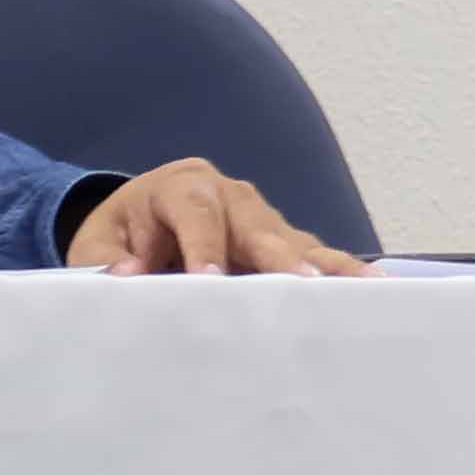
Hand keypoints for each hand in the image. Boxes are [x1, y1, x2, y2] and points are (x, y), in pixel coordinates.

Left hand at [62, 161, 367, 277]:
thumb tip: (129, 277)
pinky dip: (338, 271)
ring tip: (361, 288)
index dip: (203, 245)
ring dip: (323, 266)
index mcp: (178, 186)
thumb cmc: (121, 234)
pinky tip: (373, 287)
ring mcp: (261, 216)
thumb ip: (110, 259)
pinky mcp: (283, 239)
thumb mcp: (101, 244)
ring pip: (293, 240)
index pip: (194, 212)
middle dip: (278, 255)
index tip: (209, 278)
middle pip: (256, 224)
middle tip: (303, 283)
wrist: (137, 218)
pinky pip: (313, 255)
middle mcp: (228, 194)